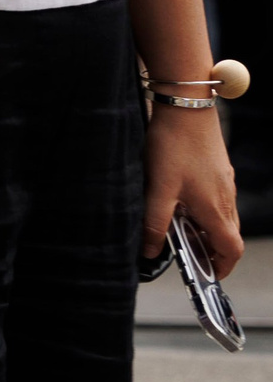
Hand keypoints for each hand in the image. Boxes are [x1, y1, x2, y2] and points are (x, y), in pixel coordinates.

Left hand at [146, 105, 242, 277]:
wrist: (187, 107)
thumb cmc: (173, 146)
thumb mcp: (158, 189)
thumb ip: (154, 222)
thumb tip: (150, 251)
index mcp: (215, 208)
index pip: (231, 249)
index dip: (222, 266)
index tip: (207, 274)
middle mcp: (225, 198)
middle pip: (228, 235)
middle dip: (210, 250)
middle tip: (186, 253)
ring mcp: (224, 183)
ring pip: (222, 217)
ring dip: (205, 229)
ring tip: (178, 228)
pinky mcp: (219, 170)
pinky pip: (217, 199)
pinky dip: (203, 209)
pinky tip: (179, 201)